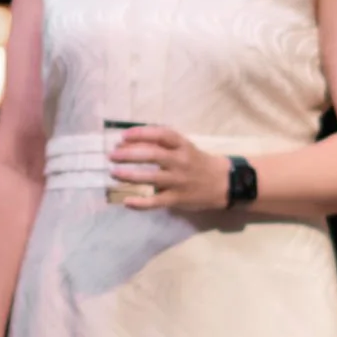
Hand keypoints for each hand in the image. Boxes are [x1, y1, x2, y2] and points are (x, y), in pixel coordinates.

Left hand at [108, 124, 233, 210]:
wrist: (223, 183)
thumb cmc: (197, 162)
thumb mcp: (184, 148)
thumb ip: (162, 145)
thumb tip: (128, 142)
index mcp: (183, 146)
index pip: (160, 135)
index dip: (140, 133)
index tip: (123, 136)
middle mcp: (181, 161)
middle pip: (152, 155)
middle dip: (129, 154)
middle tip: (112, 155)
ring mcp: (179, 181)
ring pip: (152, 178)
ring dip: (130, 175)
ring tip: (114, 173)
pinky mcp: (178, 199)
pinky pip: (156, 202)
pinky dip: (140, 203)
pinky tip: (127, 201)